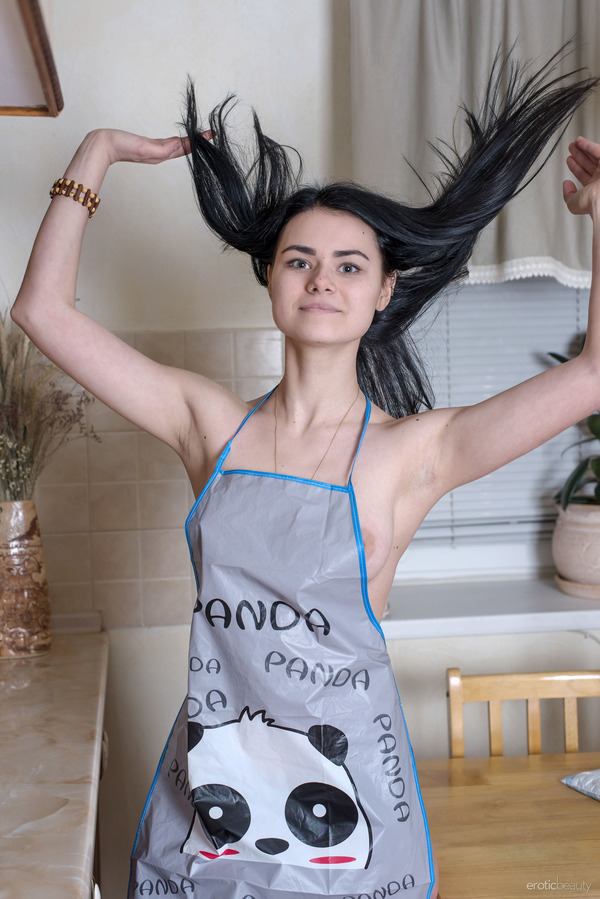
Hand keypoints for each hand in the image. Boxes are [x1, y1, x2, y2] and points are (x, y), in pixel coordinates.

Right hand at [91, 128, 210, 165]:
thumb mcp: (144, 147)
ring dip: (188, 142)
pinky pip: (166, 144)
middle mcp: (159, 154)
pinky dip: (176, 141)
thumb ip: (161, 148)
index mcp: (161, 154)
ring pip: (176, 146)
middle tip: (210, 134)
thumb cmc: (122, 146)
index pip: (184, 148)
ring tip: (199, 138)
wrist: (102, 145)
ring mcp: (153, 150)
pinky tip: (178, 140)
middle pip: (183, 148)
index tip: (210, 135)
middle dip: (197, 142)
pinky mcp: (146, 146)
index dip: (198, 142)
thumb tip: (179, 145)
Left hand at [563, 136, 599, 216]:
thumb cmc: (593, 202)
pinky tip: (580, 141)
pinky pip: (597, 149)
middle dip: (579, 156)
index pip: (584, 175)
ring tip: (573, 144)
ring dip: (582, 149)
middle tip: (571, 149)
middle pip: (588, 164)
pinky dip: (588, 145)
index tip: (570, 161)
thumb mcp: (574, 203)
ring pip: (593, 155)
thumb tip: (566, 184)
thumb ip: (568, 195)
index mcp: (594, 190)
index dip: (575, 168)